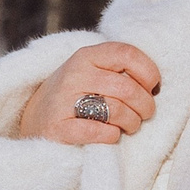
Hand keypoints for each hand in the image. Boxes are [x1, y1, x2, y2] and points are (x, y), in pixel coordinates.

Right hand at [18, 42, 161, 144]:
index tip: (153, 87)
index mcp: (87, 56)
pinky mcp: (58, 129)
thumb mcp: (94, 72)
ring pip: (117, 110)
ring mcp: (63, 101)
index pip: (128, 54)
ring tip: (129, 125)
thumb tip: (156, 85)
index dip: (149, 72)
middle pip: (128, 88)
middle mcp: (74, 74)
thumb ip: (120, 70)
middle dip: (145, 106)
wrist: (34, 119)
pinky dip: (112, 136)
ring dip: (132, 122)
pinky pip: (100, 132)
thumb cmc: (77, 95)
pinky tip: (111, 135)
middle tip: (144, 114)